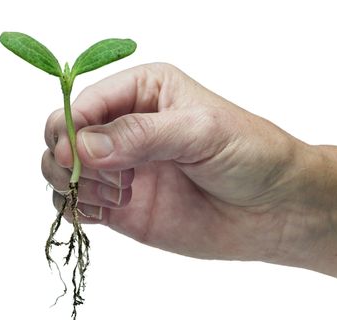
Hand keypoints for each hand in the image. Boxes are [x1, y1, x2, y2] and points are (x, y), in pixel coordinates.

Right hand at [42, 63, 306, 260]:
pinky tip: (108, 211)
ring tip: (116, 195)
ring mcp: (120, 168)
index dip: (72, 127)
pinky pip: (77, 204)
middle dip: (68, 157)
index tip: (76, 155)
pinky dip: (77, 209)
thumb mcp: (202, 132)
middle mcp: (124, 126)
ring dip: (73, 184)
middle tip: (105, 178)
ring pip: (61, 170)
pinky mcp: (120, 206)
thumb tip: (83, 147)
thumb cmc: (251, 155)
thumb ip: (141, 135)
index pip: (85, 102)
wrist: (276, 210)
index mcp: (143, 91)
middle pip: (63, 134)